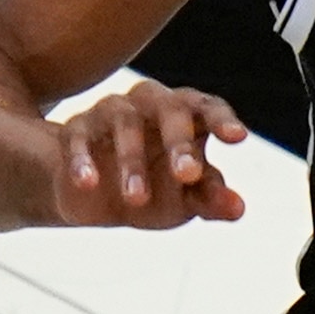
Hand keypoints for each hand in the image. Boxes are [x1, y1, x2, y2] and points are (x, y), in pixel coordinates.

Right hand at [52, 80, 249, 228]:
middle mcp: (152, 104)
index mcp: (188, 115)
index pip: (209, 109)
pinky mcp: (77, 129)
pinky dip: (82, 159)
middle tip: (186, 175)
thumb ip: (210, 198)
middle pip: (169, 110)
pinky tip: (87, 183)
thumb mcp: (185, 197)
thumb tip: (237, 209)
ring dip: (132, 162)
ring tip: (137, 199)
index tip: (237, 138)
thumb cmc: (156, 186)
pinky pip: (78, 137)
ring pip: (125, 123)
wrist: (95, 195)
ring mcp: (112, 112)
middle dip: (178, 143)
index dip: (223, 120)